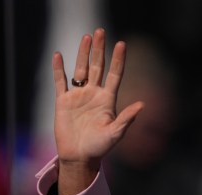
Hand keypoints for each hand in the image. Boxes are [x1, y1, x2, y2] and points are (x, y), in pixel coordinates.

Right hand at [51, 28, 143, 194]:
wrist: (79, 156)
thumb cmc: (99, 147)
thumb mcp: (115, 133)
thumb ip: (126, 119)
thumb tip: (142, 105)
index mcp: (108, 100)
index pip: (115, 75)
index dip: (118, 60)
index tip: (122, 44)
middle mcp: (94, 94)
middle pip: (97, 66)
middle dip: (99, 50)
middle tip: (101, 31)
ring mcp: (78, 96)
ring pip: (80, 69)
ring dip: (83, 53)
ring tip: (86, 37)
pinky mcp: (63, 101)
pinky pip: (60, 81)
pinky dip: (59, 69)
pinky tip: (58, 55)